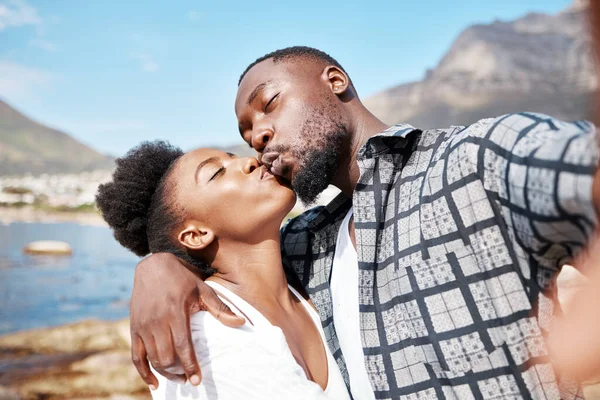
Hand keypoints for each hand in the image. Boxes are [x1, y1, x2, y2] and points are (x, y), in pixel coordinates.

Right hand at [129, 252, 244, 388]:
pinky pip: (136, 356)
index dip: (190, 366)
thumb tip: (241, 323)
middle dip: (179, 372)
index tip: (197, 380)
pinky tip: (154, 383)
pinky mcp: (134, 328)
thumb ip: (220, 308)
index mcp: (175, 312)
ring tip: (179, 377)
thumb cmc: (182, 278)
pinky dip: (144, 372)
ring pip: (153, 359)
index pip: (183, 346)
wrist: (153, 266)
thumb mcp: (203, 289)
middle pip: (167, 357)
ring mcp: (143, 326)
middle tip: (189, 378)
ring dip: (166, 373)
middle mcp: (157, 321)